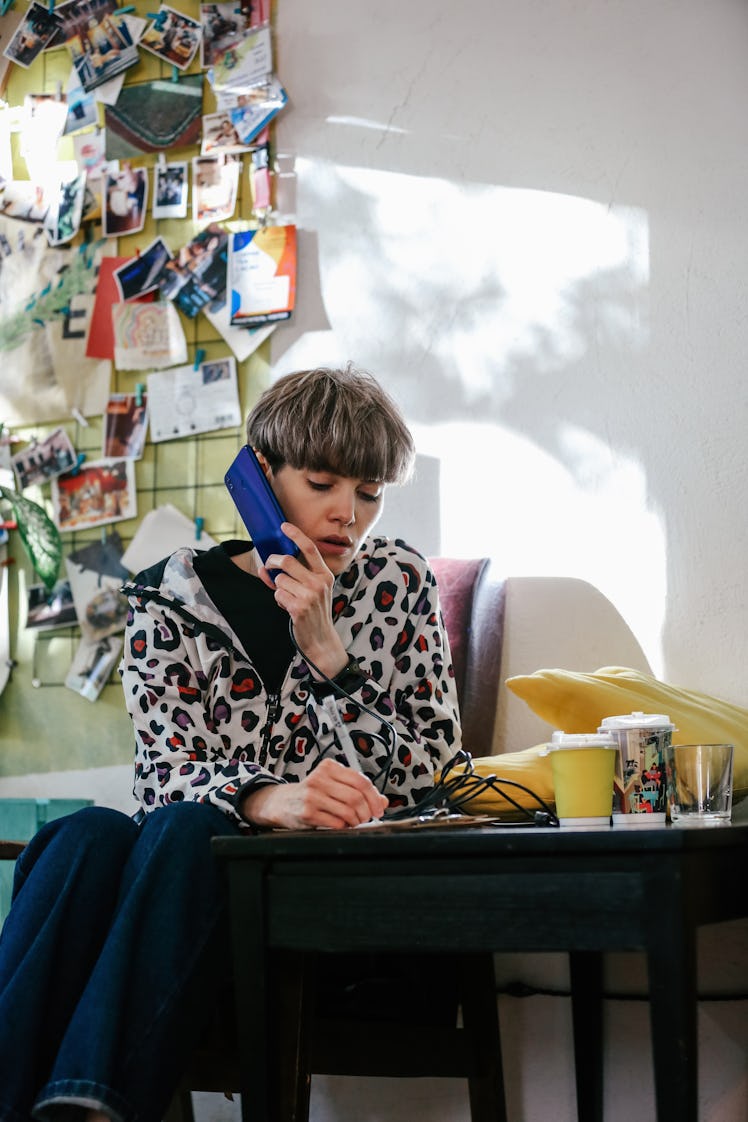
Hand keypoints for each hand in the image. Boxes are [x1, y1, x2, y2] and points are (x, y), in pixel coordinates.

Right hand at [240, 759, 387, 830]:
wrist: (281, 802)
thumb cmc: (311, 793)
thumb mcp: (333, 784)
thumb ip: (357, 790)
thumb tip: (383, 801)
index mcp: (329, 767)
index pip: (361, 781)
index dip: (374, 797)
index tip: (379, 808)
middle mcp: (320, 778)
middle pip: (356, 797)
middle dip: (367, 812)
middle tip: (367, 818)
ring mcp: (312, 795)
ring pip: (348, 811)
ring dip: (356, 821)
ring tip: (355, 822)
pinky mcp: (307, 813)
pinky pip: (336, 823)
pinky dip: (344, 827)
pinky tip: (342, 825)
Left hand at [260, 524, 347, 679]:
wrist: (321, 639)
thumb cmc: (314, 612)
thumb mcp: (312, 590)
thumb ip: (294, 576)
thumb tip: (265, 567)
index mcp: (325, 575)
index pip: (310, 549)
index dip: (296, 535)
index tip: (284, 526)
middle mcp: (319, 583)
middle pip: (288, 561)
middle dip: (274, 561)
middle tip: (269, 565)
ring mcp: (310, 595)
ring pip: (280, 579)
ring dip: (278, 588)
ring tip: (287, 597)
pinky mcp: (299, 608)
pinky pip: (278, 595)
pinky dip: (279, 600)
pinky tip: (288, 607)